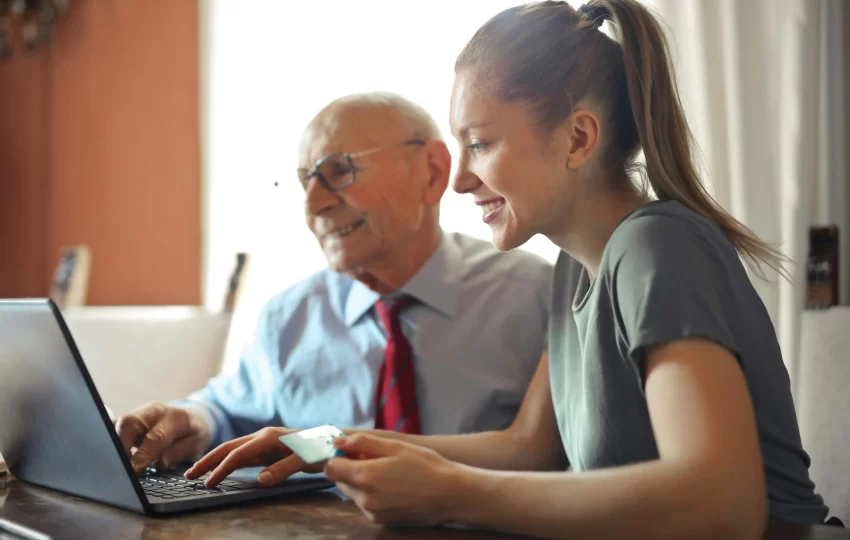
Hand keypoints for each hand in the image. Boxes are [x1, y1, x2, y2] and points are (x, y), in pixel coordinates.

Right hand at [115, 402, 211, 473]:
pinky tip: (111, 455)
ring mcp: (140, 413)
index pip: (155, 436)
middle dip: (121, 445)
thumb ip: (178, 453)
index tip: (134, 470)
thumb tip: (159, 464)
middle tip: (120, 467)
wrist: (194, 416)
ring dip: (113, 443)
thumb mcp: (196, 444)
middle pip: (130, 423)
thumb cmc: (195, 432)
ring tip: (115, 463)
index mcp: (175, 417)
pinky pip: (115, 426)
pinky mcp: (130, 419)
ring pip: (118, 423)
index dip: (143, 454)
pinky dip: (111, 440)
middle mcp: (154, 411)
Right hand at [184, 427, 322, 487]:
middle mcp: (263, 437)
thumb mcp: (305, 460)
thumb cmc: (321, 449)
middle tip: (188, 475)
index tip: (208, 483)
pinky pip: (243, 456)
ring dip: (215, 461)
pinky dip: (228, 462)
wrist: (333, 441)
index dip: (221, 469)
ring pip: (233, 451)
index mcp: (269, 437)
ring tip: (198, 473)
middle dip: (207, 461)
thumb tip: (260, 480)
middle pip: (228, 448)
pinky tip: (221, 470)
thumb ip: (283, 469)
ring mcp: (264, 442)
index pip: (238, 454)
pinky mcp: (268, 449)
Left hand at [325, 434, 462, 526]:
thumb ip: (363, 442)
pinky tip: (394, 487)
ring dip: (362, 482)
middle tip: (374, 459)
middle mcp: (364, 499)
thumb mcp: (395, 446)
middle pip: (341, 481)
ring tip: (388, 473)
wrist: (451, 495)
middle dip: (351, 469)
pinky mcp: (381, 522)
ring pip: (354, 494)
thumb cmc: (426, 466)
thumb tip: (339, 442)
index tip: (353, 451)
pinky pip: (366, 505)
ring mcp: (372, 513)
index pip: (330, 468)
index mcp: (365, 477)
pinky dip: (373, 495)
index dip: (339, 457)